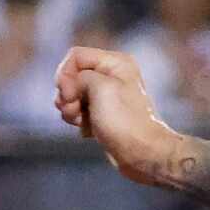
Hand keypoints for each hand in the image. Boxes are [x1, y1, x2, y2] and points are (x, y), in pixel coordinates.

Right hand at [54, 47, 183, 186]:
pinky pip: (80, 112)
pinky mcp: (103, 115)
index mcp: (115, 62)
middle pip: (72, 76)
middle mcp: (111, 75)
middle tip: (74, 110)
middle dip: (67, 95)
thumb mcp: (99, 88)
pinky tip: (89, 131)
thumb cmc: (124, 120)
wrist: (143, 153)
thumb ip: (78, 77)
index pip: (75, 56)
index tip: (69, 95)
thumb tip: (68, 88)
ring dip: (71, 110)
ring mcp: (107, 96)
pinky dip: (79, 120)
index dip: (66, 75)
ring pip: (73, 95)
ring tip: (82, 121)